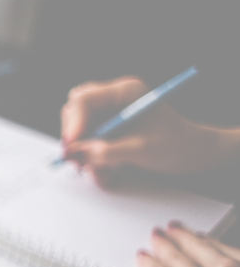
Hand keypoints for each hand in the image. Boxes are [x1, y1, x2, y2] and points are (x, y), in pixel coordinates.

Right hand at [60, 76, 237, 185]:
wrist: (196, 154)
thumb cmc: (177, 146)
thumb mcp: (139, 150)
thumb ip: (105, 151)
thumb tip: (75, 152)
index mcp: (124, 92)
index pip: (84, 100)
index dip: (73, 123)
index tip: (70, 146)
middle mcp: (114, 99)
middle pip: (76, 113)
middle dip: (76, 139)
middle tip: (77, 161)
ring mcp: (111, 114)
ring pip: (81, 131)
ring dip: (85, 155)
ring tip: (101, 175)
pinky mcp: (111, 129)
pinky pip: (90, 143)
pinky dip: (94, 160)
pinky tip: (107, 175)